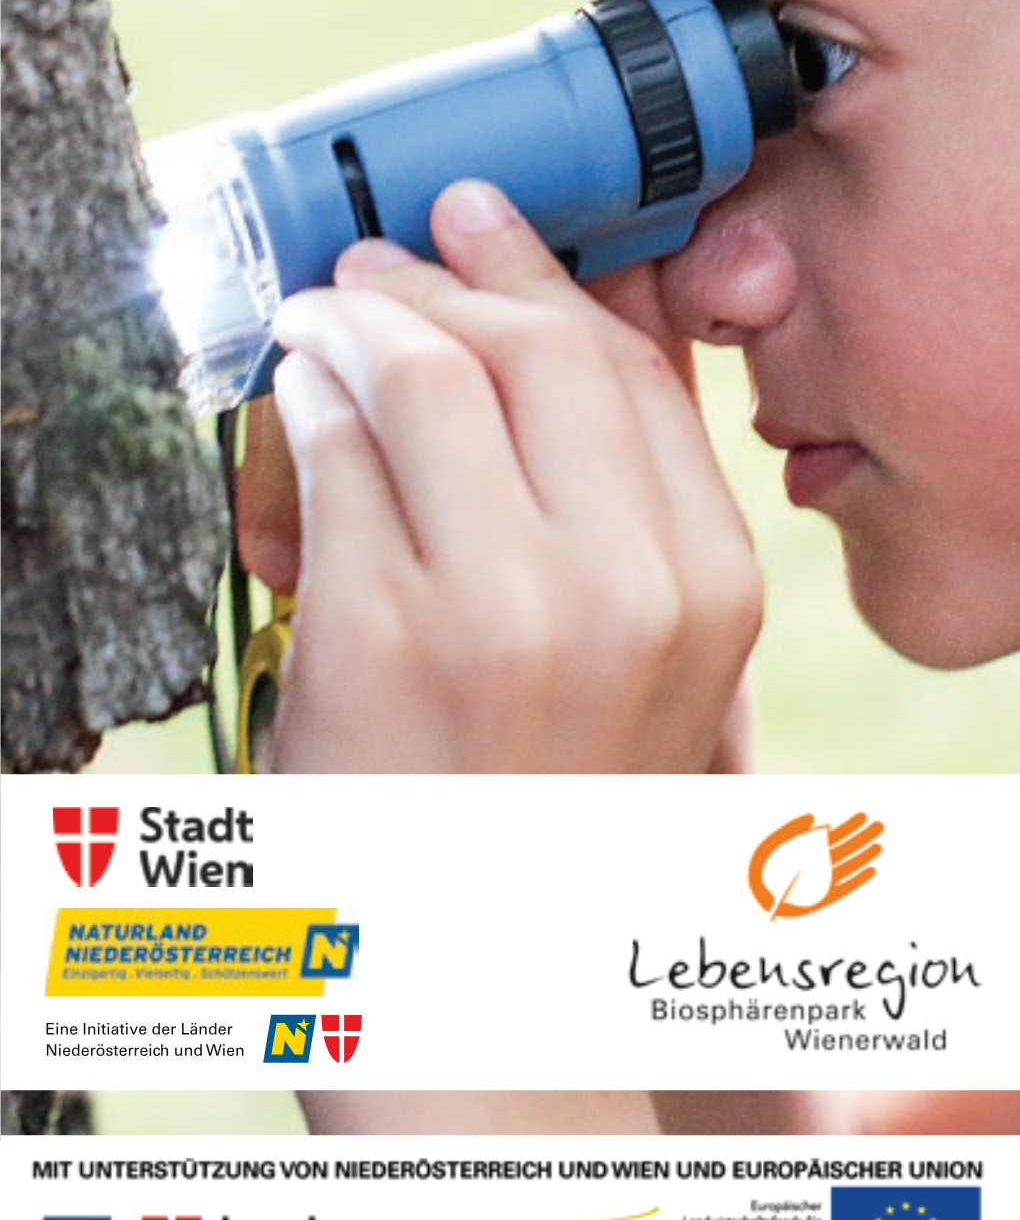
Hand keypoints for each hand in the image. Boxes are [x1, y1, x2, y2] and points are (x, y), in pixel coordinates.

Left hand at [255, 180, 763, 772]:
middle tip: (384, 260)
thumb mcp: (648, 661)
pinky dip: (306, 394)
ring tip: (321, 313)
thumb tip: (550, 318)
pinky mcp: (380, 635)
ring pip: (426, 377)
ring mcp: (502, 611)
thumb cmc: (553, 808)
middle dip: (446, 278)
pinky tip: (295, 389)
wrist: (484, 994)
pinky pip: (337, 452)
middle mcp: (624, 590)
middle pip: (535, 353)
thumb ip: (621, 500)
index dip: (545, 278)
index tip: (487, 224)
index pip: (631, 375)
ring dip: (358, 317)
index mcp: (709, 588)